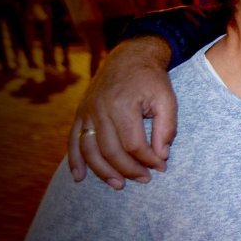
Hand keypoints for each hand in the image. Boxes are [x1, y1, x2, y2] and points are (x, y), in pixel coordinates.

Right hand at [68, 37, 175, 188]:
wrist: (130, 56)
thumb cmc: (151, 79)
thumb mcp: (168, 99)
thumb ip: (167, 128)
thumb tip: (162, 156)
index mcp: (122, 105)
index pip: (133, 144)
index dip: (148, 160)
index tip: (161, 167)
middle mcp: (99, 110)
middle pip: (110, 151)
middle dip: (129, 170)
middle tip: (145, 179)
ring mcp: (86, 112)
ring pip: (90, 150)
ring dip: (103, 171)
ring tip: (119, 184)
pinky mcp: (80, 113)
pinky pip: (73, 140)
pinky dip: (74, 160)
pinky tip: (78, 177)